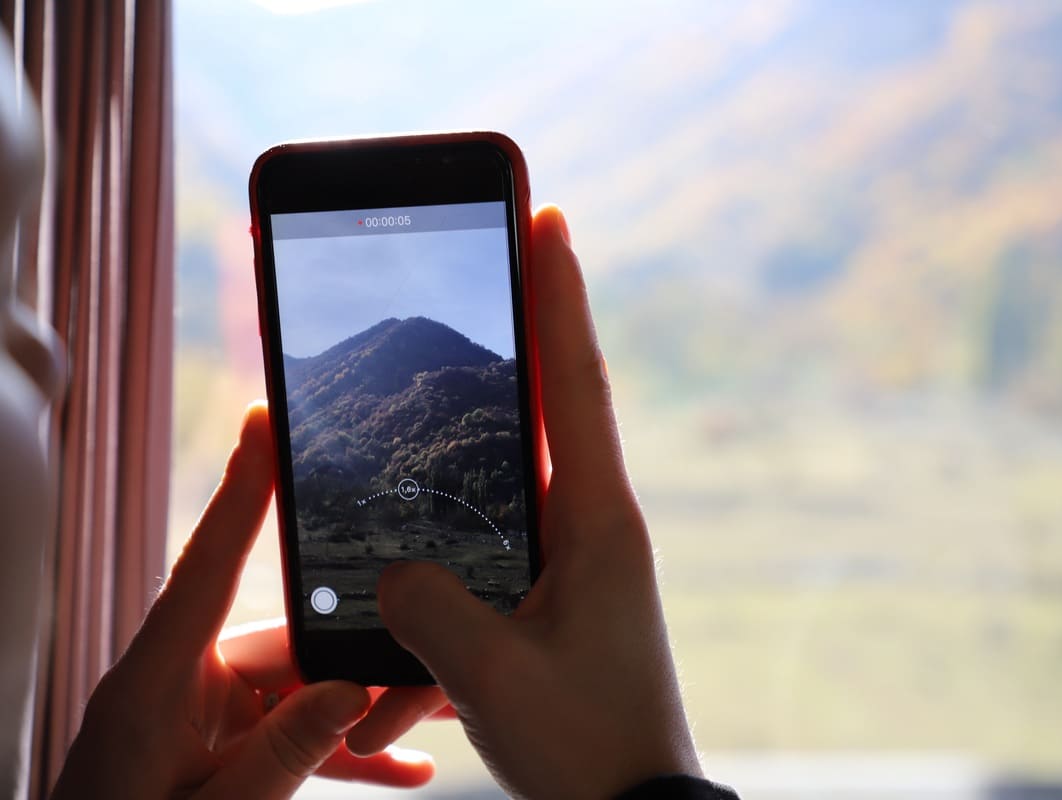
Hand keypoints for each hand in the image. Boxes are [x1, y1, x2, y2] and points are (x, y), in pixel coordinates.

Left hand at [51, 404, 440, 799]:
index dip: (242, 491)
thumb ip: (279, 755)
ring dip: (362, 714)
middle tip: (425, 666)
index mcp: (155, 686)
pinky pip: (294, 736)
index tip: (267, 422)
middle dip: (359, 658)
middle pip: (290, 643)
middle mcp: (184, 687)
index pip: (207, 567)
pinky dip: (343, 752)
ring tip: (428, 722)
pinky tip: (404, 768)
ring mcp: (206, 719)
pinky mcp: (224, 749)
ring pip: (305, 692)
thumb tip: (348, 694)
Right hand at [347, 205, 702, 798]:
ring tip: (465, 361)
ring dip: (504, 410)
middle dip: (534, 324)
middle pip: (558, 400)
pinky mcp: (563, 591)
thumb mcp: (496, 677)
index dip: (559, 297)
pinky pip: (512, 523)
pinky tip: (442, 503)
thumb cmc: (586, 745)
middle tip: (511, 251)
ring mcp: (584, 556)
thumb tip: (391, 570)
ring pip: (531, 462)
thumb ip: (431, 611)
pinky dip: (479, 500)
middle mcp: (598, 525)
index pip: (576, 384)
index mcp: (598, 524)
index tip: (551, 218)